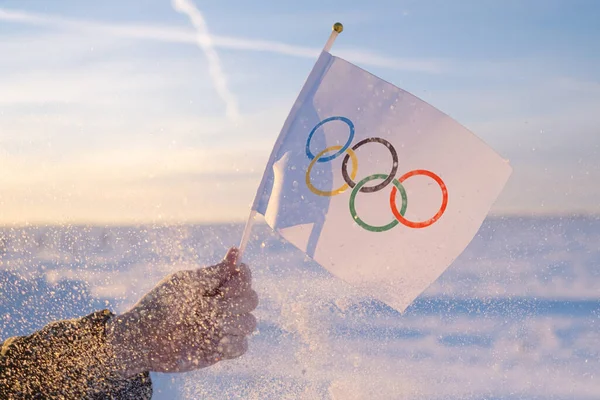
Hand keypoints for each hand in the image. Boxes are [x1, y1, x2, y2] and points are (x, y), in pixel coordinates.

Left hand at [107, 248, 257, 376]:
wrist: (141, 339)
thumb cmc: (159, 306)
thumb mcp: (184, 284)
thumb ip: (212, 273)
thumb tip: (236, 252)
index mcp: (216, 287)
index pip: (244, 278)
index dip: (241, 278)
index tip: (227, 282)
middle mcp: (224, 306)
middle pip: (251, 299)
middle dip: (234, 302)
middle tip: (209, 306)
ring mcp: (224, 329)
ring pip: (249, 323)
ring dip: (230, 323)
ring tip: (208, 325)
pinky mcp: (221, 351)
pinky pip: (241, 347)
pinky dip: (229, 344)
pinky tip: (211, 342)